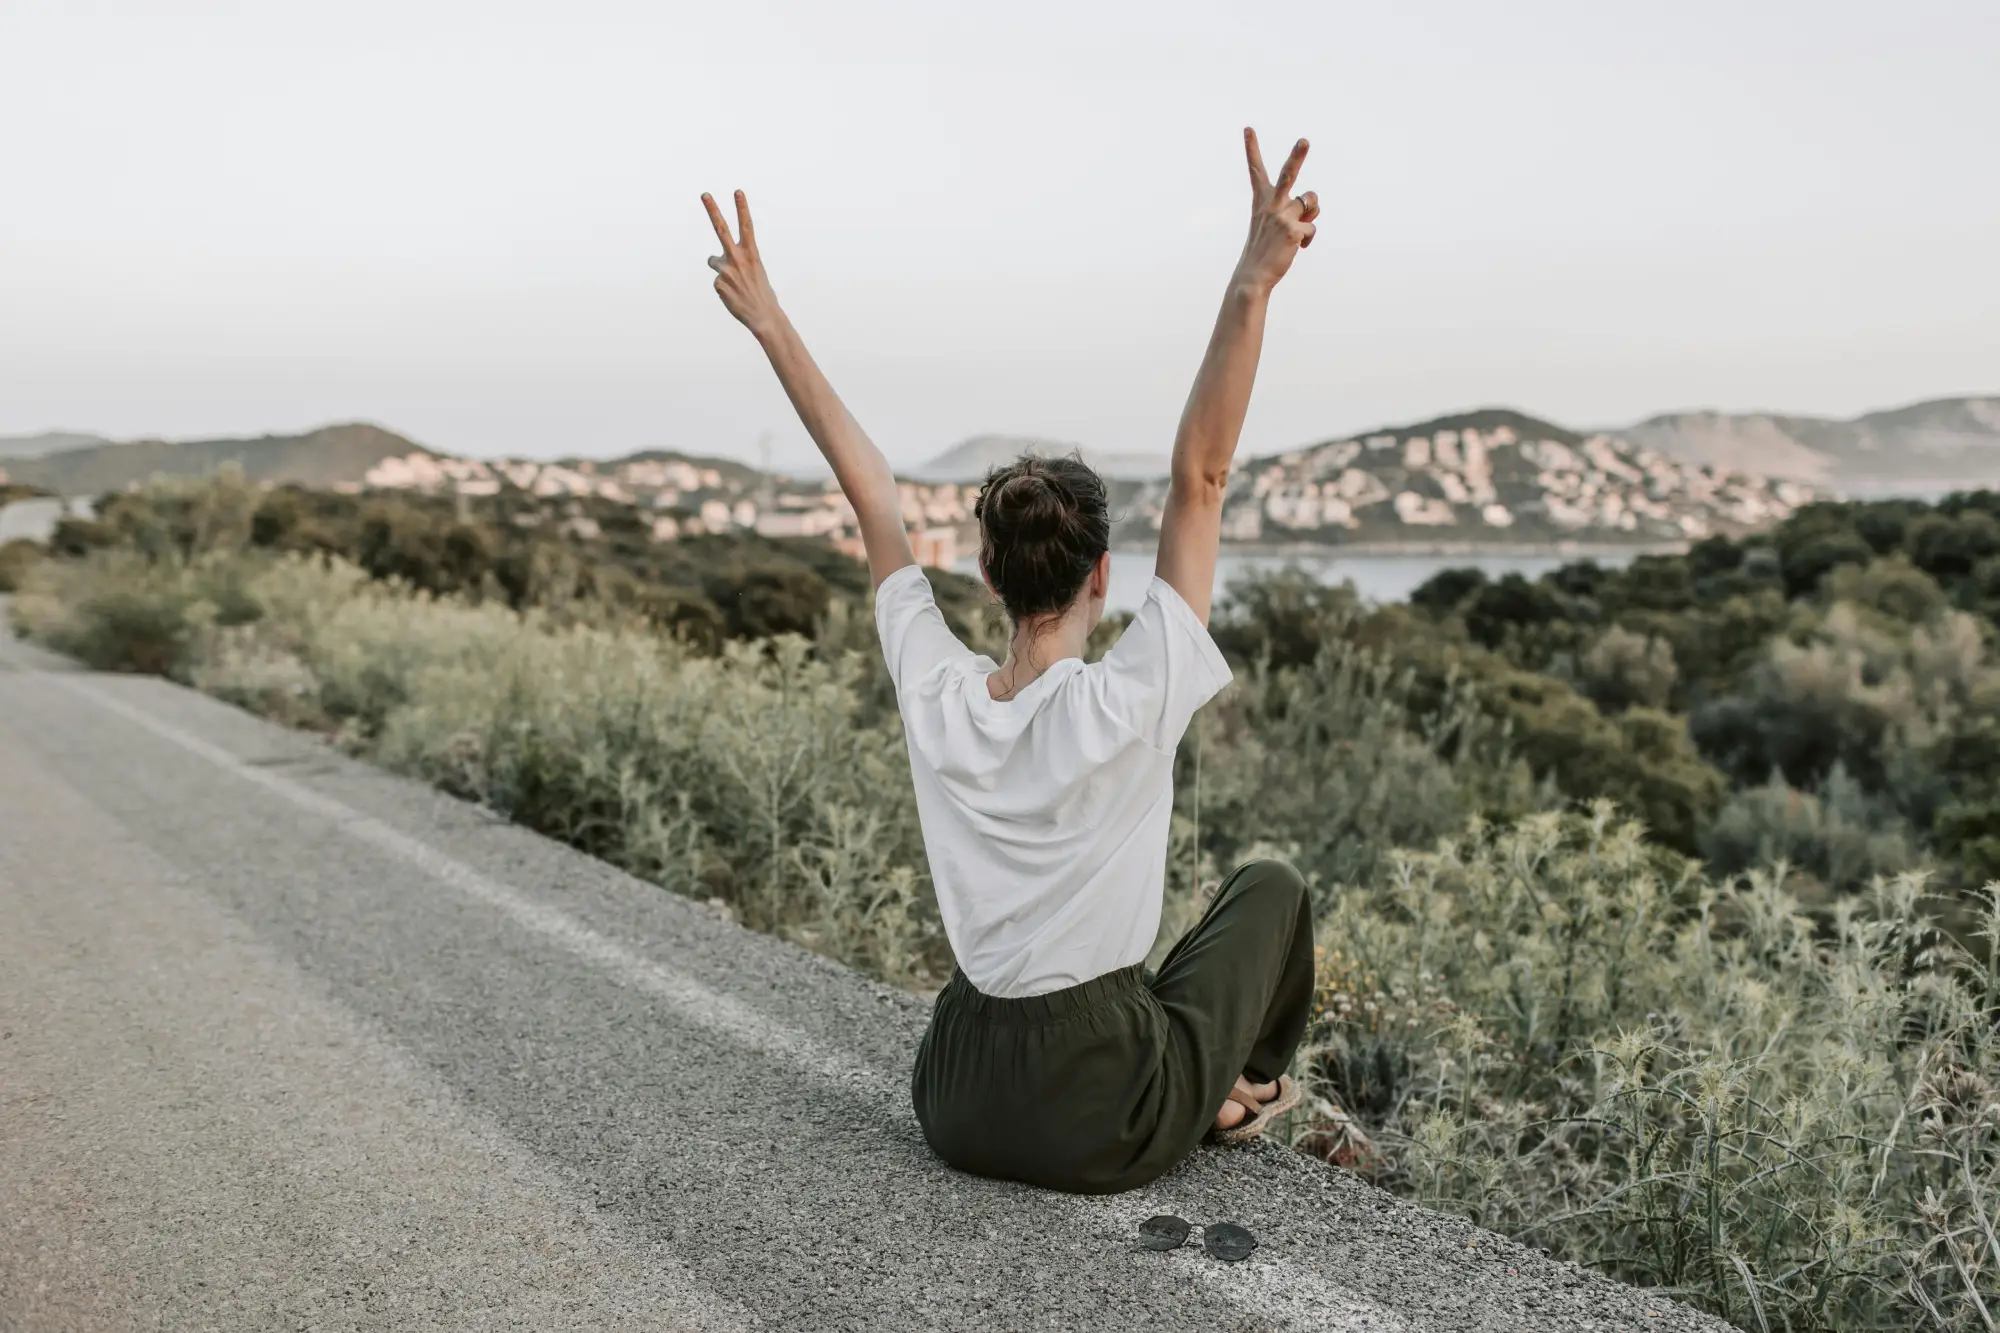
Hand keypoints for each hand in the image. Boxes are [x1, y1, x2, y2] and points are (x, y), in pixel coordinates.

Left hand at [702, 189, 783, 338]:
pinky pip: (717, 282)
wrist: (763, 316)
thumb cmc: (761, 293)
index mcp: (752, 254)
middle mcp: (737, 258)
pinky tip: (734, 296)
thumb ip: (735, 261)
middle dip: (713, 210)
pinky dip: (724, 288)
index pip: (746, 226)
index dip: (742, 208)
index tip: (737, 192)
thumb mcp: (755, 272)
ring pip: (714, 261)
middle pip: (721, 229)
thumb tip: (712, 260)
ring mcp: (726, 270)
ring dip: (721, 268)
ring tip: (735, 284)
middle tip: (705, 194)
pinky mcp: (718, 284)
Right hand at [1234, 128, 1316, 293]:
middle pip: (1288, 174)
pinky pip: (1312, 227)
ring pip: (1311, 201)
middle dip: (1298, 156)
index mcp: (1261, 201)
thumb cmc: (1265, 250)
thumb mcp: (1275, 225)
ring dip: (1311, 213)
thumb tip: (1313, 202)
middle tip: (1305, 140)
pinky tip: (1297, 248)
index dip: (1252, 149)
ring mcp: (1282, 217)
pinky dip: (1308, 238)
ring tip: (1296, 229)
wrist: (1254, 276)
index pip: (1255, 171)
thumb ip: (1294, 208)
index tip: (1248, 129)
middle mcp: (1271, 205)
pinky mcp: (1293, 230)